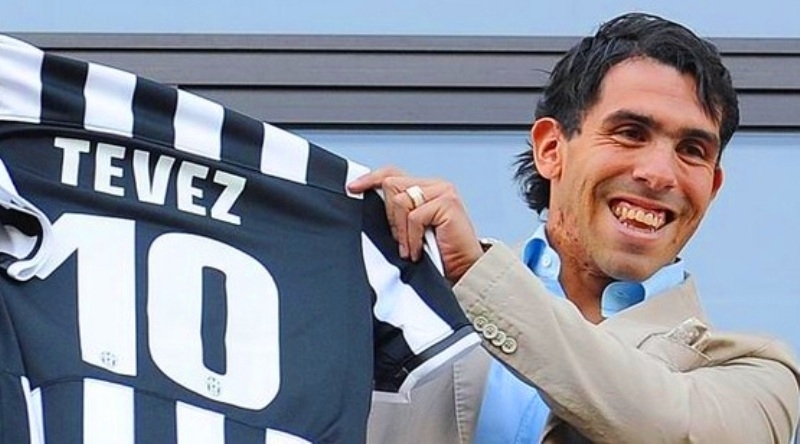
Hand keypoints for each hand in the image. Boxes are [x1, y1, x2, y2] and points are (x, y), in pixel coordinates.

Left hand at [347, 167, 483, 282]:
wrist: (464, 270)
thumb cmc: (439, 253)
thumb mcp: (410, 229)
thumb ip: (397, 212)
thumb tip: (368, 203)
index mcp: (425, 187)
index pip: (393, 173)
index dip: (371, 179)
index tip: (353, 188)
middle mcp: (435, 185)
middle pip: (392, 185)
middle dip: (390, 217)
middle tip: (401, 240)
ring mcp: (443, 192)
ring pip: (401, 201)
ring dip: (402, 232)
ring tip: (410, 248)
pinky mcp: (448, 203)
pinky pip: (414, 217)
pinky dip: (412, 238)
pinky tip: (419, 250)